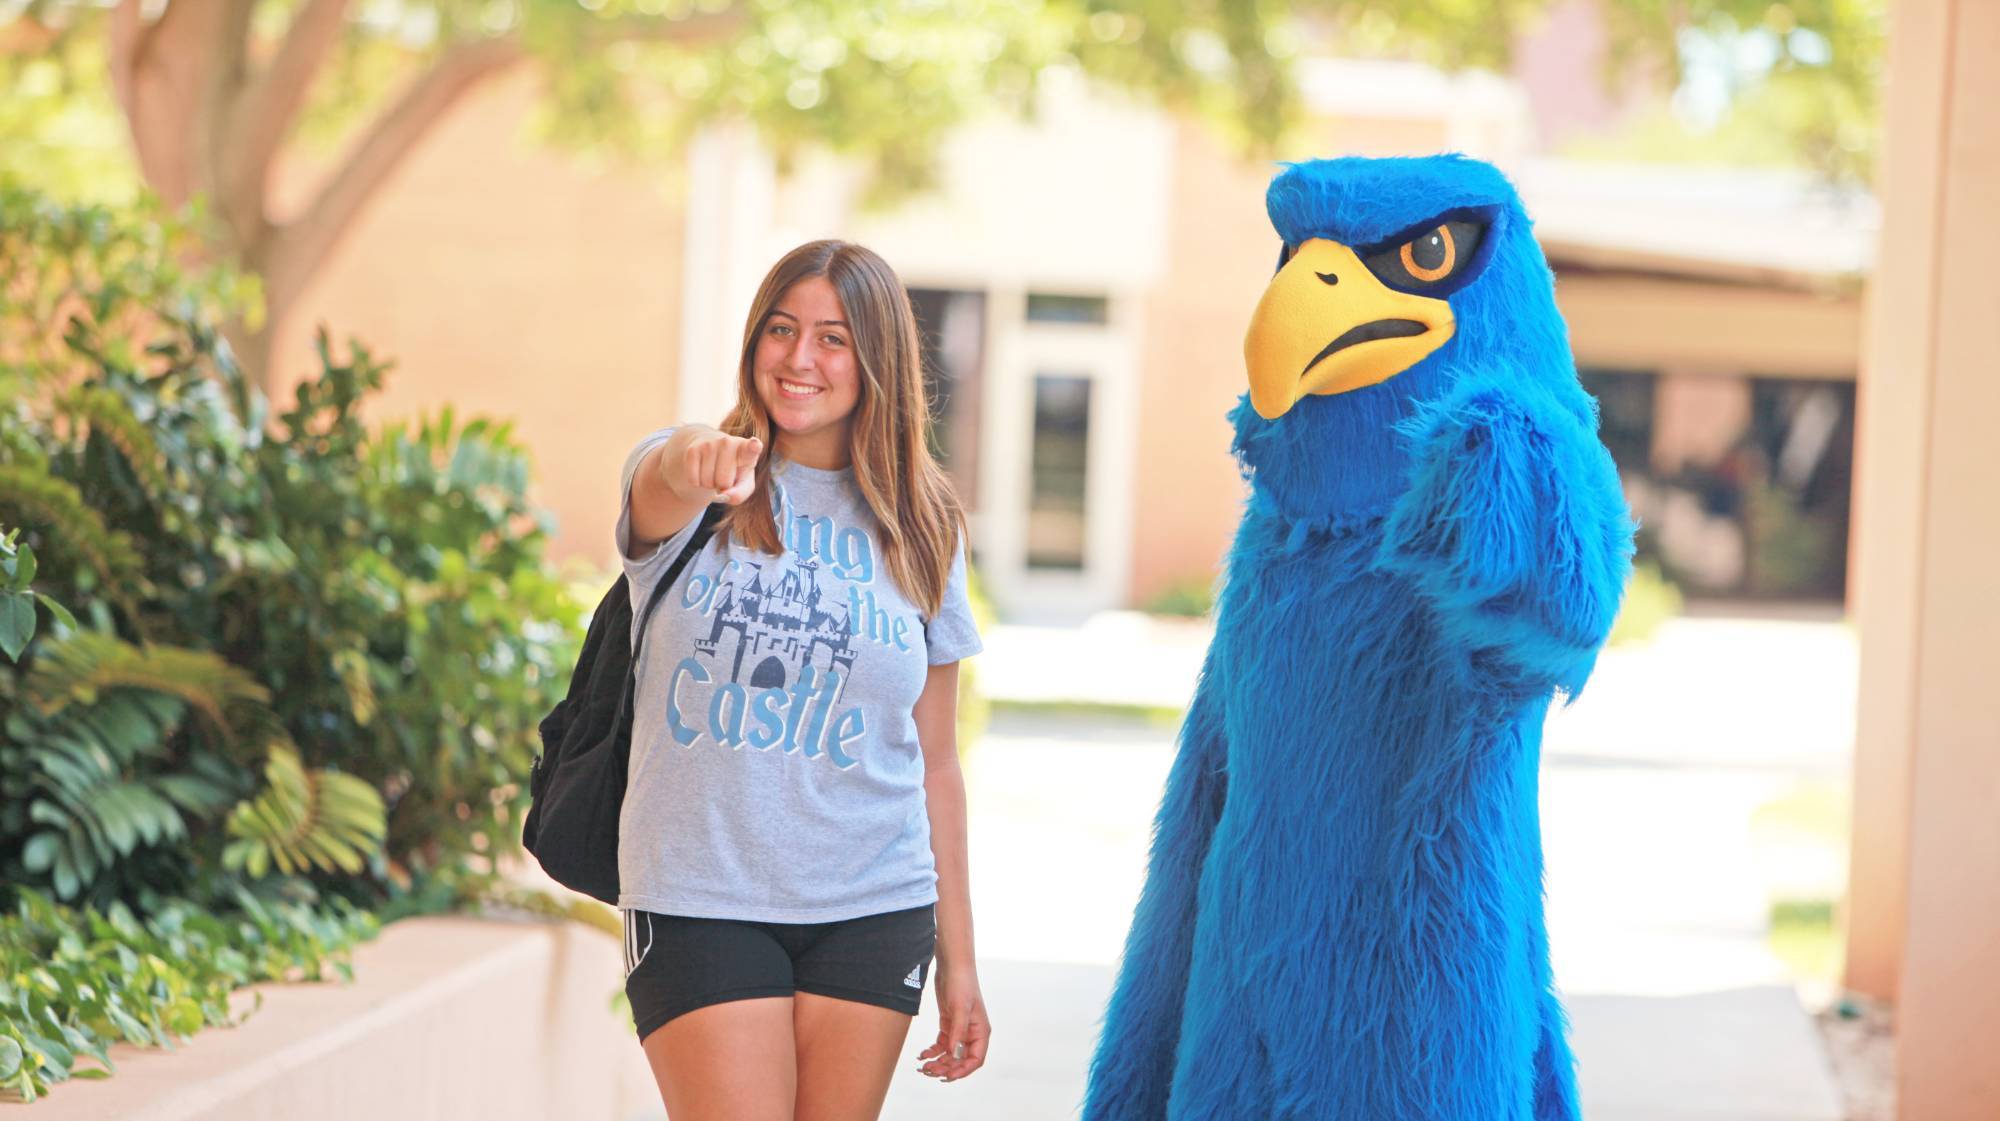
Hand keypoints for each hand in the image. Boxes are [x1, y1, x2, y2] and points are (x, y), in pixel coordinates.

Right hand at [664, 427, 761, 505]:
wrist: (709, 451)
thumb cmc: (733, 470)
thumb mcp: (743, 483)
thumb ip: (740, 493)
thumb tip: (725, 494)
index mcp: (747, 450)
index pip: (751, 448)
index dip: (754, 447)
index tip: (755, 444)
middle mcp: (728, 442)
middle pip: (724, 481)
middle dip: (722, 485)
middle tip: (723, 475)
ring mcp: (709, 444)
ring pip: (707, 482)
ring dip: (709, 484)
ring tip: (713, 471)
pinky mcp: (692, 450)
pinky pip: (693, 480)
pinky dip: (697, 483)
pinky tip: (702, 471)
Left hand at [916, 964, 988, 1082]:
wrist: (952, 965)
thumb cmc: (961, 983)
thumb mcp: (960, 1008)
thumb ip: (958, 1032)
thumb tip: (954, 1054)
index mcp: (980, 1032)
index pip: (975, 1059)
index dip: (962, 1070)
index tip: (947, 1075)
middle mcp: (972, 1033)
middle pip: (960, 1060)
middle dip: (946, 1068)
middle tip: (929, 1070)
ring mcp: (960, 1029)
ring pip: (950, 1054)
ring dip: (938, 1062)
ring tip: (924, 1066)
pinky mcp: (949, 1024)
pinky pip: (942, 1044)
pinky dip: (933, 1052)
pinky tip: (923, 1054)